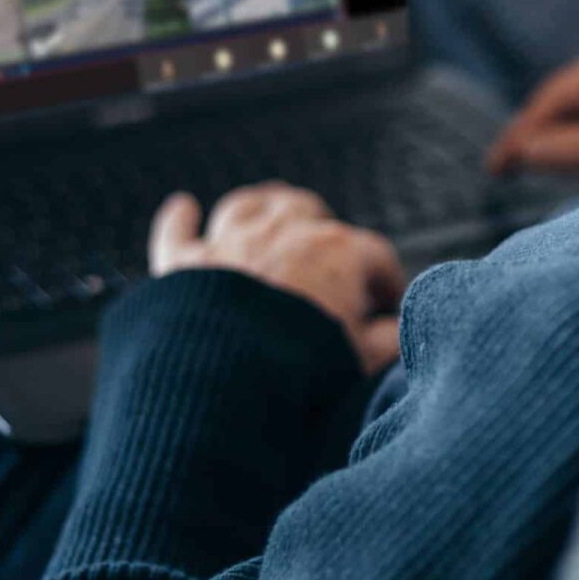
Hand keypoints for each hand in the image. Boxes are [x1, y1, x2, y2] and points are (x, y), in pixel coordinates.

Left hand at [150, 182, 404, 373]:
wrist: (228, 375)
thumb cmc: (303, 366)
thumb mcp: (362, 358)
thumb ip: (388, 341)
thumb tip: (399, 333)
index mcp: (338, 252)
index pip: (375, 256)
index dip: (386, 280)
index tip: (386, 303)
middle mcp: (285, 232)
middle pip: (309, 211)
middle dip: (322, 228)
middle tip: (327, 253)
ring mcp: (231, 242)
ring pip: (250, 205)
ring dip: (263, 206)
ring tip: (272, 208)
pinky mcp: (184, 263)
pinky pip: (178, 229)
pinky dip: (180, 218)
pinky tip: (182, 207)